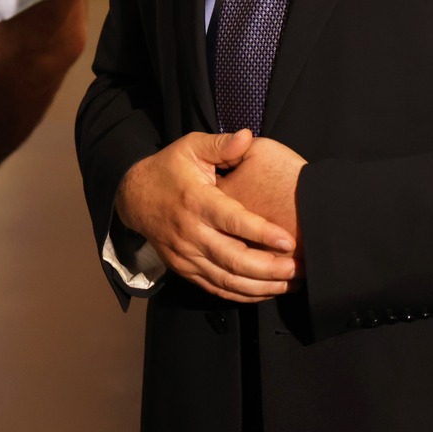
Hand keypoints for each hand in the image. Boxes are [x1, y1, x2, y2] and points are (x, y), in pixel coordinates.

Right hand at [114, 130, 298, 302]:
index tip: (288, 240)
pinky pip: (216, 289)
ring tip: (290, 283)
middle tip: (298, 269)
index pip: (232, 221)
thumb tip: (246, 136)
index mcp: (195, 200)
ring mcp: (185, 255)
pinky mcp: (184, 269)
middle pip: (233, 260)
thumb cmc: (169, 169)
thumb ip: (220, 144)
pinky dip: (243, 295)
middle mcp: (190, 232)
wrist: (133, 197)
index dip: (261, 232)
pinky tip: (266, 291)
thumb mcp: (190, 147)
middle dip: (269, 268)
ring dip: (261, 287)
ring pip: (226, 280)